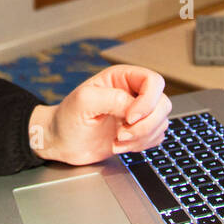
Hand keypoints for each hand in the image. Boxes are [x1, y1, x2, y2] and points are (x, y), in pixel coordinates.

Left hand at [28, 64, 170, 165]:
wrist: (61, 142)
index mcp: (121, 78)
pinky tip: (120, 146)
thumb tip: (134, 108)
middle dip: (145, 124)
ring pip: (161, 122)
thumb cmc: (67, 118)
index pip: (153, 81)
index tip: (129, 117)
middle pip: (162, 103)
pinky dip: (142, 145)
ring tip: (118, 141)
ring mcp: (137, 113)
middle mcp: (132, 93)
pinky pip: (156, 137)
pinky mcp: (138, 131)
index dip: (148, 101)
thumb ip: (112, 99)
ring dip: (142, 137)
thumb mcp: (84, 102)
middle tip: (121, 134)